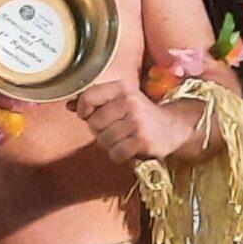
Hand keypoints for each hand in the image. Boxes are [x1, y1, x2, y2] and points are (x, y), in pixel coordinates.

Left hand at [71, 79, 201, 163]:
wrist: (174, 127)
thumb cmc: (140, 115)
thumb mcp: (120, 101)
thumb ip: (95, 102)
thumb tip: (68, 105)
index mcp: (122, 88)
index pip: (89, 97)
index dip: (83, 110)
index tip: (89, 115)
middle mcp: (130, 102)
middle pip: (94, 123)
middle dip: (99, 130)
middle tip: (113, 129)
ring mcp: (137, 122)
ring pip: (104, 140)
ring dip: (109, 144)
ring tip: (123, 138)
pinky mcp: (143, 141)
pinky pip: (115, 153)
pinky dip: (118, 155)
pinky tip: (129, 147)